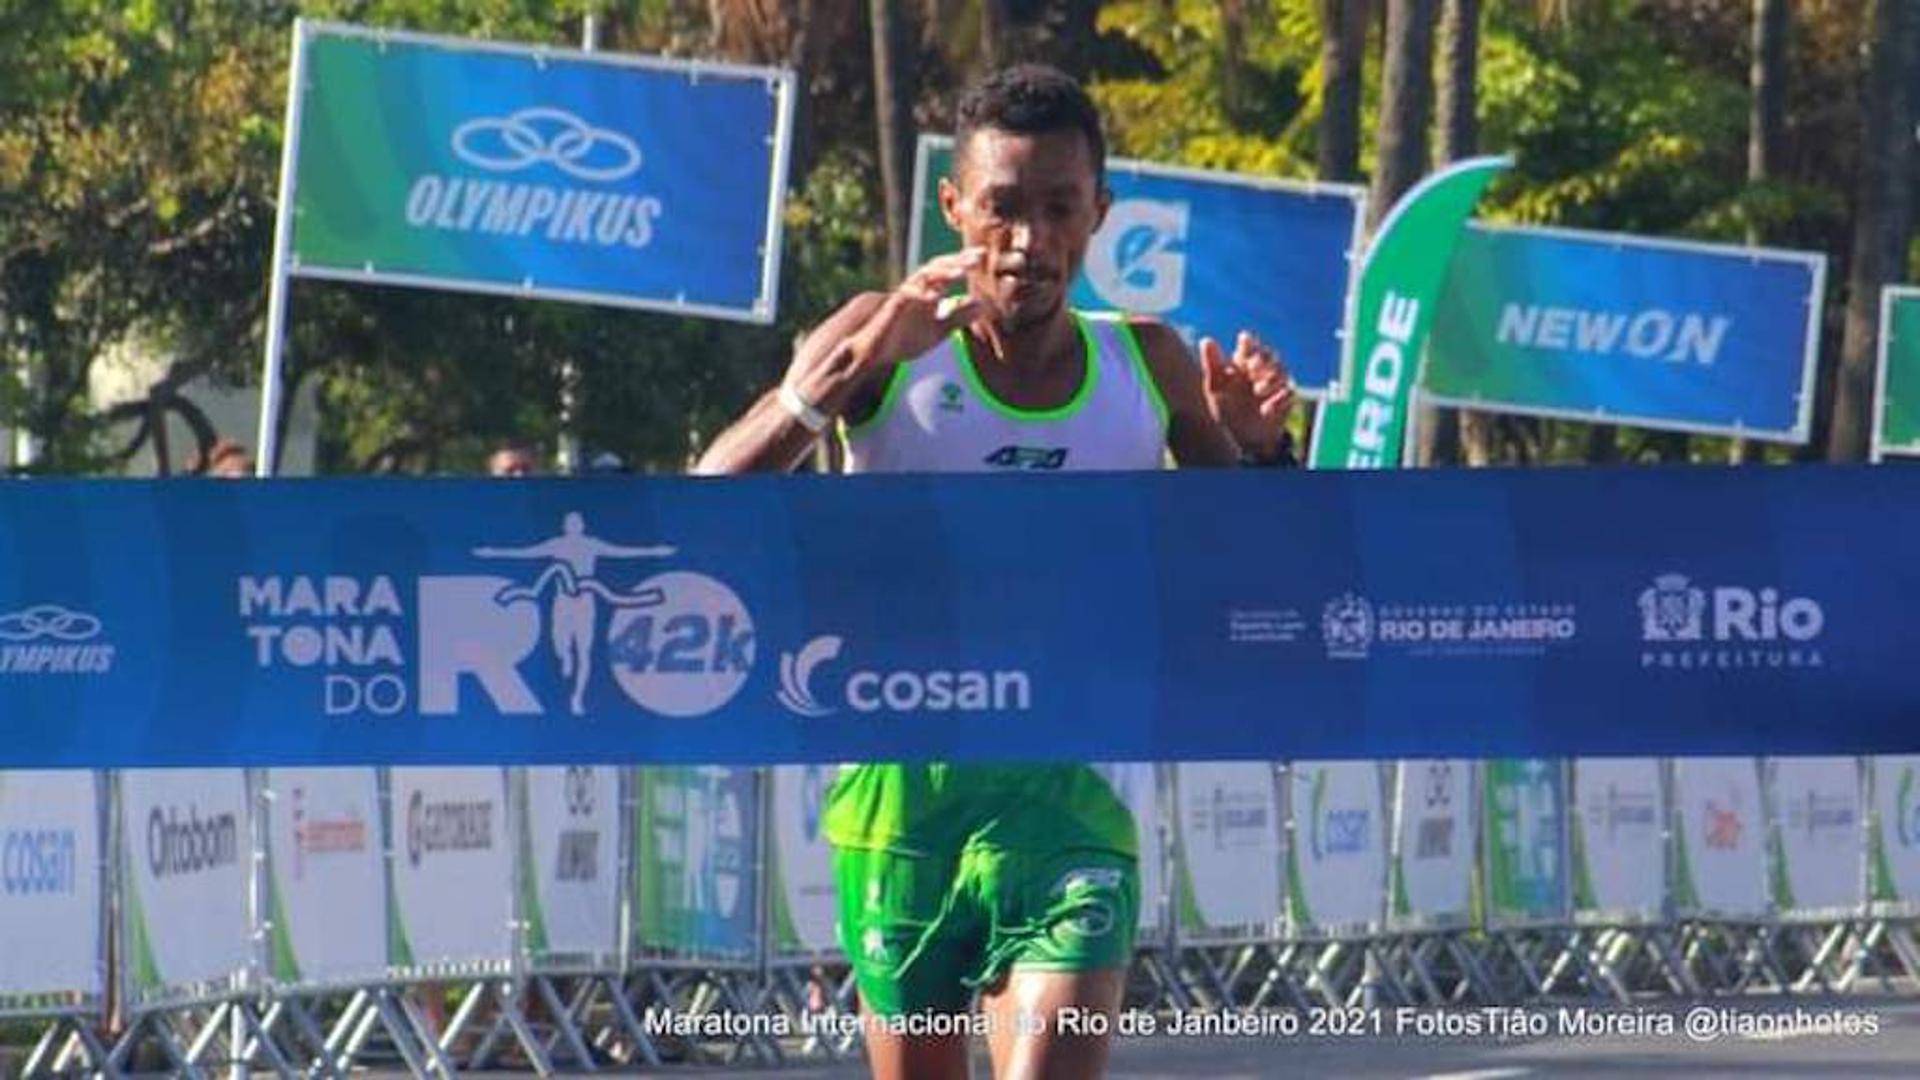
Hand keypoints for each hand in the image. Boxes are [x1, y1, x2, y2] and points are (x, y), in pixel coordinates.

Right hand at [785, 249, 985, 415]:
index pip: (948, 271)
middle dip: (958, 259)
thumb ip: (958, 318)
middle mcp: (916, 289)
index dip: (964, 262)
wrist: (871, 350)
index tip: (983, 257)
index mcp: (928, 292)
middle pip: (938, 267)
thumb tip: (984, 306)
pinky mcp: (892, 307)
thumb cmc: (903, 338)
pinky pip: (907, 296)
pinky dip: (921, 295)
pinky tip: (936, 296)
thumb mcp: (938, 331)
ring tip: (962, 271)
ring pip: (924, 277)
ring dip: (944, 272)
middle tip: (978, 255)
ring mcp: (904, 295)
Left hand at [1200, 331, 1295, 461]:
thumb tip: (1206, 340)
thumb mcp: (1215, 388)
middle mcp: (1260, 369)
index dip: (1247, 341)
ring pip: (1281, 370)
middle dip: (1261, 358)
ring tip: (1258, 391)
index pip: (1248, 344)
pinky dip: (1277, 400)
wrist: (1241, 437)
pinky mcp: (1285, 398)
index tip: (1244, 341)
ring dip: (1270, 379)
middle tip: (1251, 369)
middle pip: (1268, 354)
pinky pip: (1288, 392)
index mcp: (1242, 363)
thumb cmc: (1226, 408)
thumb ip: (1212, 364)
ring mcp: (1274, 383)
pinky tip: (1265, 410)